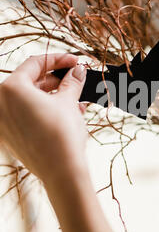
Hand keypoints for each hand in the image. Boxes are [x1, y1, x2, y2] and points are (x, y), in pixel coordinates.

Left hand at [0, 53, 86, 185]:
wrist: (61, 171)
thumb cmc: (62, 134)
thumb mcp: (69, 102)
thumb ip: (72, 81)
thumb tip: (77, 70)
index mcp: (11, 88)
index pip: (35, 64)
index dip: (58, 59)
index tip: (74, 61)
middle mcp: (0, 104)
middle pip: (29, 81)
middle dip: (55, 79)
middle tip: (75, 78)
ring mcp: (2, 122)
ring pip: (28, 99)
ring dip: (51, 96)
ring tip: (75, 98)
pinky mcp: (9, 137)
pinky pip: (25, 116)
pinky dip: (42, 111)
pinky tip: (64, 112)